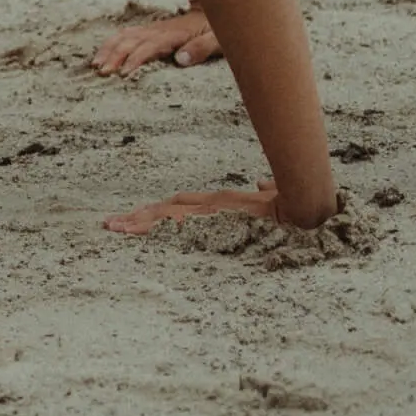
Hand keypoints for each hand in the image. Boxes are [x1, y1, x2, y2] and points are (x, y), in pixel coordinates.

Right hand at [91, 5, 219, 75]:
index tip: (123, 74)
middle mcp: (158, 31)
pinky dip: (112, 43)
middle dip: (114, 56)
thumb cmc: (218, 30)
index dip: (134, 60)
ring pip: (124, 36)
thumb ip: (201, 49)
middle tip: (101, 72)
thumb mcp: (218, 41)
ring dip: (108, 49)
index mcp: (173, 35)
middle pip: (130, 41)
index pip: (148, 47)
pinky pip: (126, 34)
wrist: (214, 8)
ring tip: (95, 64)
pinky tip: (104, 53)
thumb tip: (180, 59)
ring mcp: (152, 29)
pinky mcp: (150, 31)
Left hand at [104, 180, 277, 234]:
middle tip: (111, 223)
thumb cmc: (293, 206)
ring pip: (165, 216)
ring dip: (138, 222)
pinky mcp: (213, 221)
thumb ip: (265, 193)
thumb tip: (262, 183)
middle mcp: (211, 205)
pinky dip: (154, 228)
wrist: (304, 208)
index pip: (181, 206)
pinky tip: (135, 232)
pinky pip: (176, 225)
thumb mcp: (274, 201)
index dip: (157, 211)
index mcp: (221, 203)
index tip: (136, 217)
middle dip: (138, 217)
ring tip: (113, 227)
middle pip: (166, 209)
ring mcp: (211, 213)